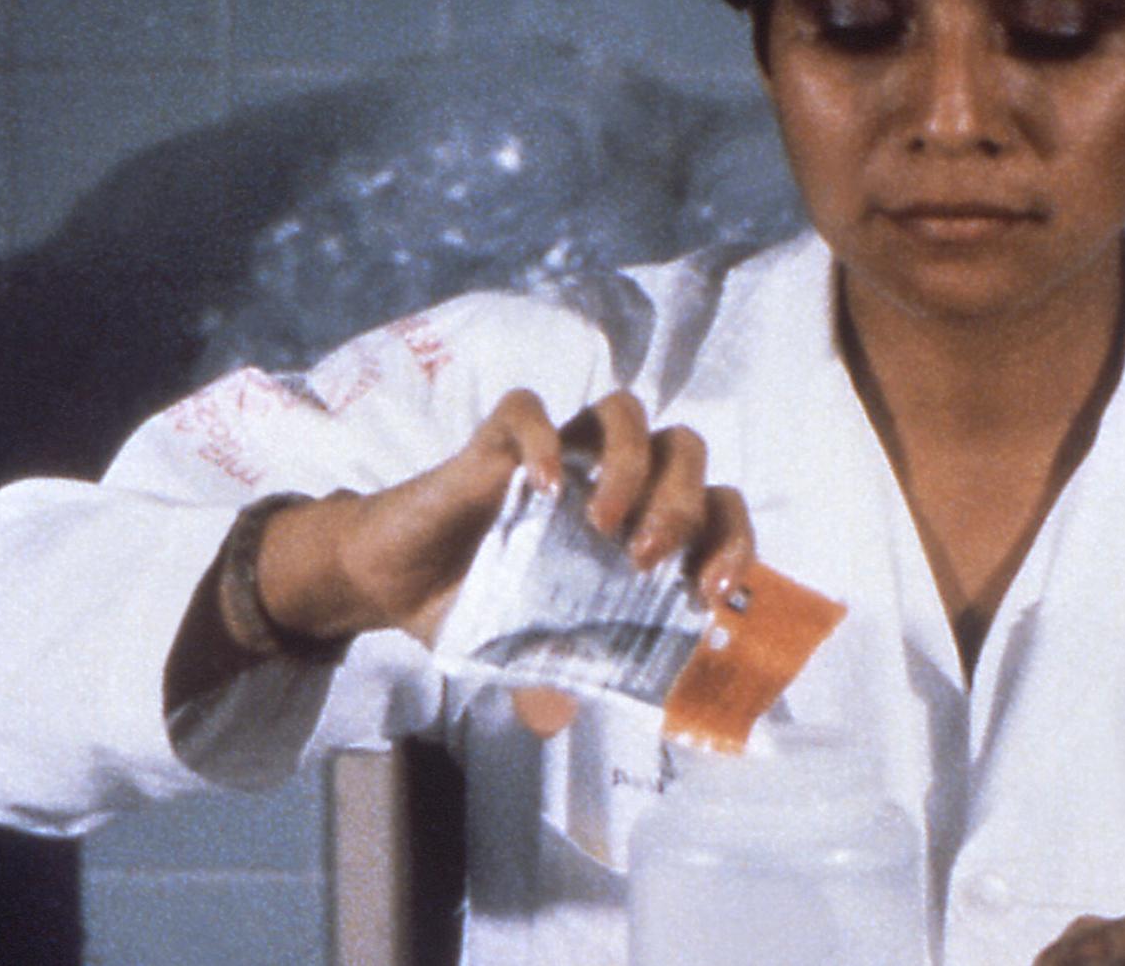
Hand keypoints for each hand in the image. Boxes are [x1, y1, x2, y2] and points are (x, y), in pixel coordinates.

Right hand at [256, 389, 754, 653]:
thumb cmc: (476, 607)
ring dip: (632, 464)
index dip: (732, 542)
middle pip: (686, 449)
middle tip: (642, 562)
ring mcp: (556, 454)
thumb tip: (563, 716)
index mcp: (636, 525)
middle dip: (683, 504)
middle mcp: (606, 478)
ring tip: (603, 525)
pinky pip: (529, 409)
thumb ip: (555, 676)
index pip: (716, 508)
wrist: (393, 583)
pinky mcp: (494, 441)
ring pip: (625, 411)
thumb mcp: (526, 655)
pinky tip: (542, 488)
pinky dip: (547, 441)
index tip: (710, 593)